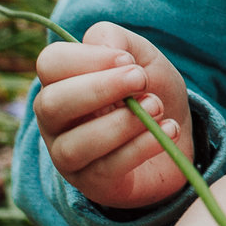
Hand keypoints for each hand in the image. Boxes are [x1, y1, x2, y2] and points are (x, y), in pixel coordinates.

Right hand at [33, 22, 193, 210]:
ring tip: (156, 106)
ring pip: (75, 145)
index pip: (50, 63)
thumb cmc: (148, 90)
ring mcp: (69, 156)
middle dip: (99, 89)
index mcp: (61, 82)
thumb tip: (104, 48)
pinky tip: (167, 130)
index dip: (88, 58)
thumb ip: (119, 41)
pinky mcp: (93, 184)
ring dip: (122, 123)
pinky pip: (106, 169)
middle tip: (141, 79)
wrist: (176, 133)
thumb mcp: (141, 57)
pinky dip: (141, 147)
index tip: (128, 60)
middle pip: (50, 104)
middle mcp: (55, 121)